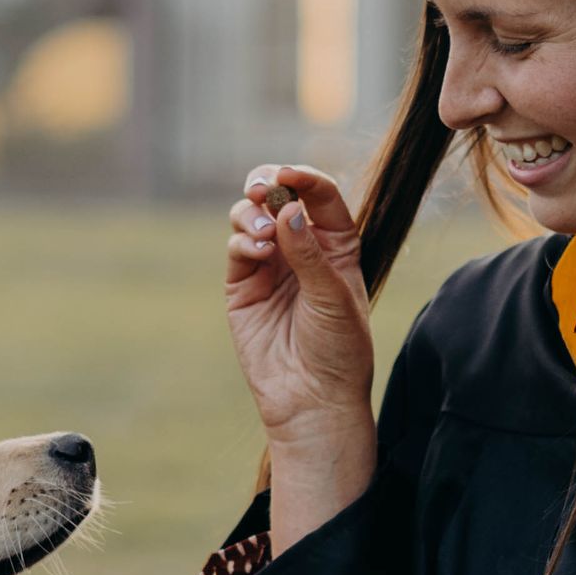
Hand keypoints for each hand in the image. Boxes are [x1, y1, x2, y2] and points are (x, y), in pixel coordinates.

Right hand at [226, 166, 376, 544]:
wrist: (312, 399)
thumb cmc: (338, 350)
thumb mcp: (333, 296)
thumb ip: (308, 252)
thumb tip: (288, 208)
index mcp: (336, 245)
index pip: (320, 196)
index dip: (304, 178)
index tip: (289, 175)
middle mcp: (301, 248)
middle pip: (279, 196)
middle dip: (266, 183)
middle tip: (261, 187)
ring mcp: (269, 264)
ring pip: (251, 216)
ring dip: (250, 212)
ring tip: (260, 232)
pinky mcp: (242, 285)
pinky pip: (237, 247)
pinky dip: (242, 239)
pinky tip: (255, 250)